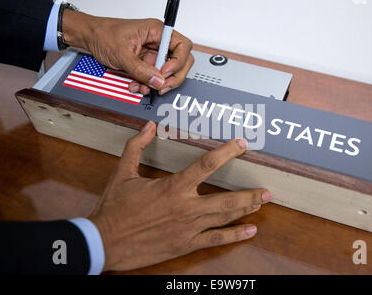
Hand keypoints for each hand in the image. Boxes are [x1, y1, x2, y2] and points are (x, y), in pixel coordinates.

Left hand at [62, 10, 193, 94]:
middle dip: (173, 77)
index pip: (183, 46)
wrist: (90, 38)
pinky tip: (137, 85)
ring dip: (158, 83)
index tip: (165, 72)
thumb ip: (140, 69)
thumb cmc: (104, 35)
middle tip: (162, 86)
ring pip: (168, 72)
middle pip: (181, 61)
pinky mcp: (147, 63)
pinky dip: (148, 84)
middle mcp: (159, 41)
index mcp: (157, 31)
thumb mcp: (122, 53)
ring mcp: (154, 53)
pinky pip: (154, 76)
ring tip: (143, 88)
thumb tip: (157, 81)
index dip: (178, 62)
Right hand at [88, 121, 271, 271]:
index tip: (242, 145)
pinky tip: (250, 231)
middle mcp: (185, 208)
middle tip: (267, 189)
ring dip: (246, 210)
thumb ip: (137, 147)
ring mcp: (188, 229)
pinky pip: (215, 240)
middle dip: (249, 193)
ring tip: (263, 203)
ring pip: (225, 218)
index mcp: (172, 188)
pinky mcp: (185, 245)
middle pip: (226, 199)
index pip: (206, 165)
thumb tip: (148, 126)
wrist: (104, 242)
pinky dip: (234, 236)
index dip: (227, 153)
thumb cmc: (114, 208)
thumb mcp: (123, 173)